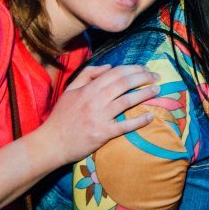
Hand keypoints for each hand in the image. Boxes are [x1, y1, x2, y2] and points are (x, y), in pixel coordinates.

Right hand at [35, 64, 159, 164]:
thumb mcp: (70, 90)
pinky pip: (125, 125)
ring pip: (127, 101)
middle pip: (124, 83)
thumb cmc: (61, 117)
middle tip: (156, 76)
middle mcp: (95, 100)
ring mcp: (100, 117)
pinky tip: (150, 116)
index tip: (145, 68)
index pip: (115, 73)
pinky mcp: (103, 133)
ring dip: (145, 94)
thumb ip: (87, 75)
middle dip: (143, 77)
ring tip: (157, 90)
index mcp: (88, 89)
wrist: (51, 143)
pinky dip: (139, 121)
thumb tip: (109, 66)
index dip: (133, 69)